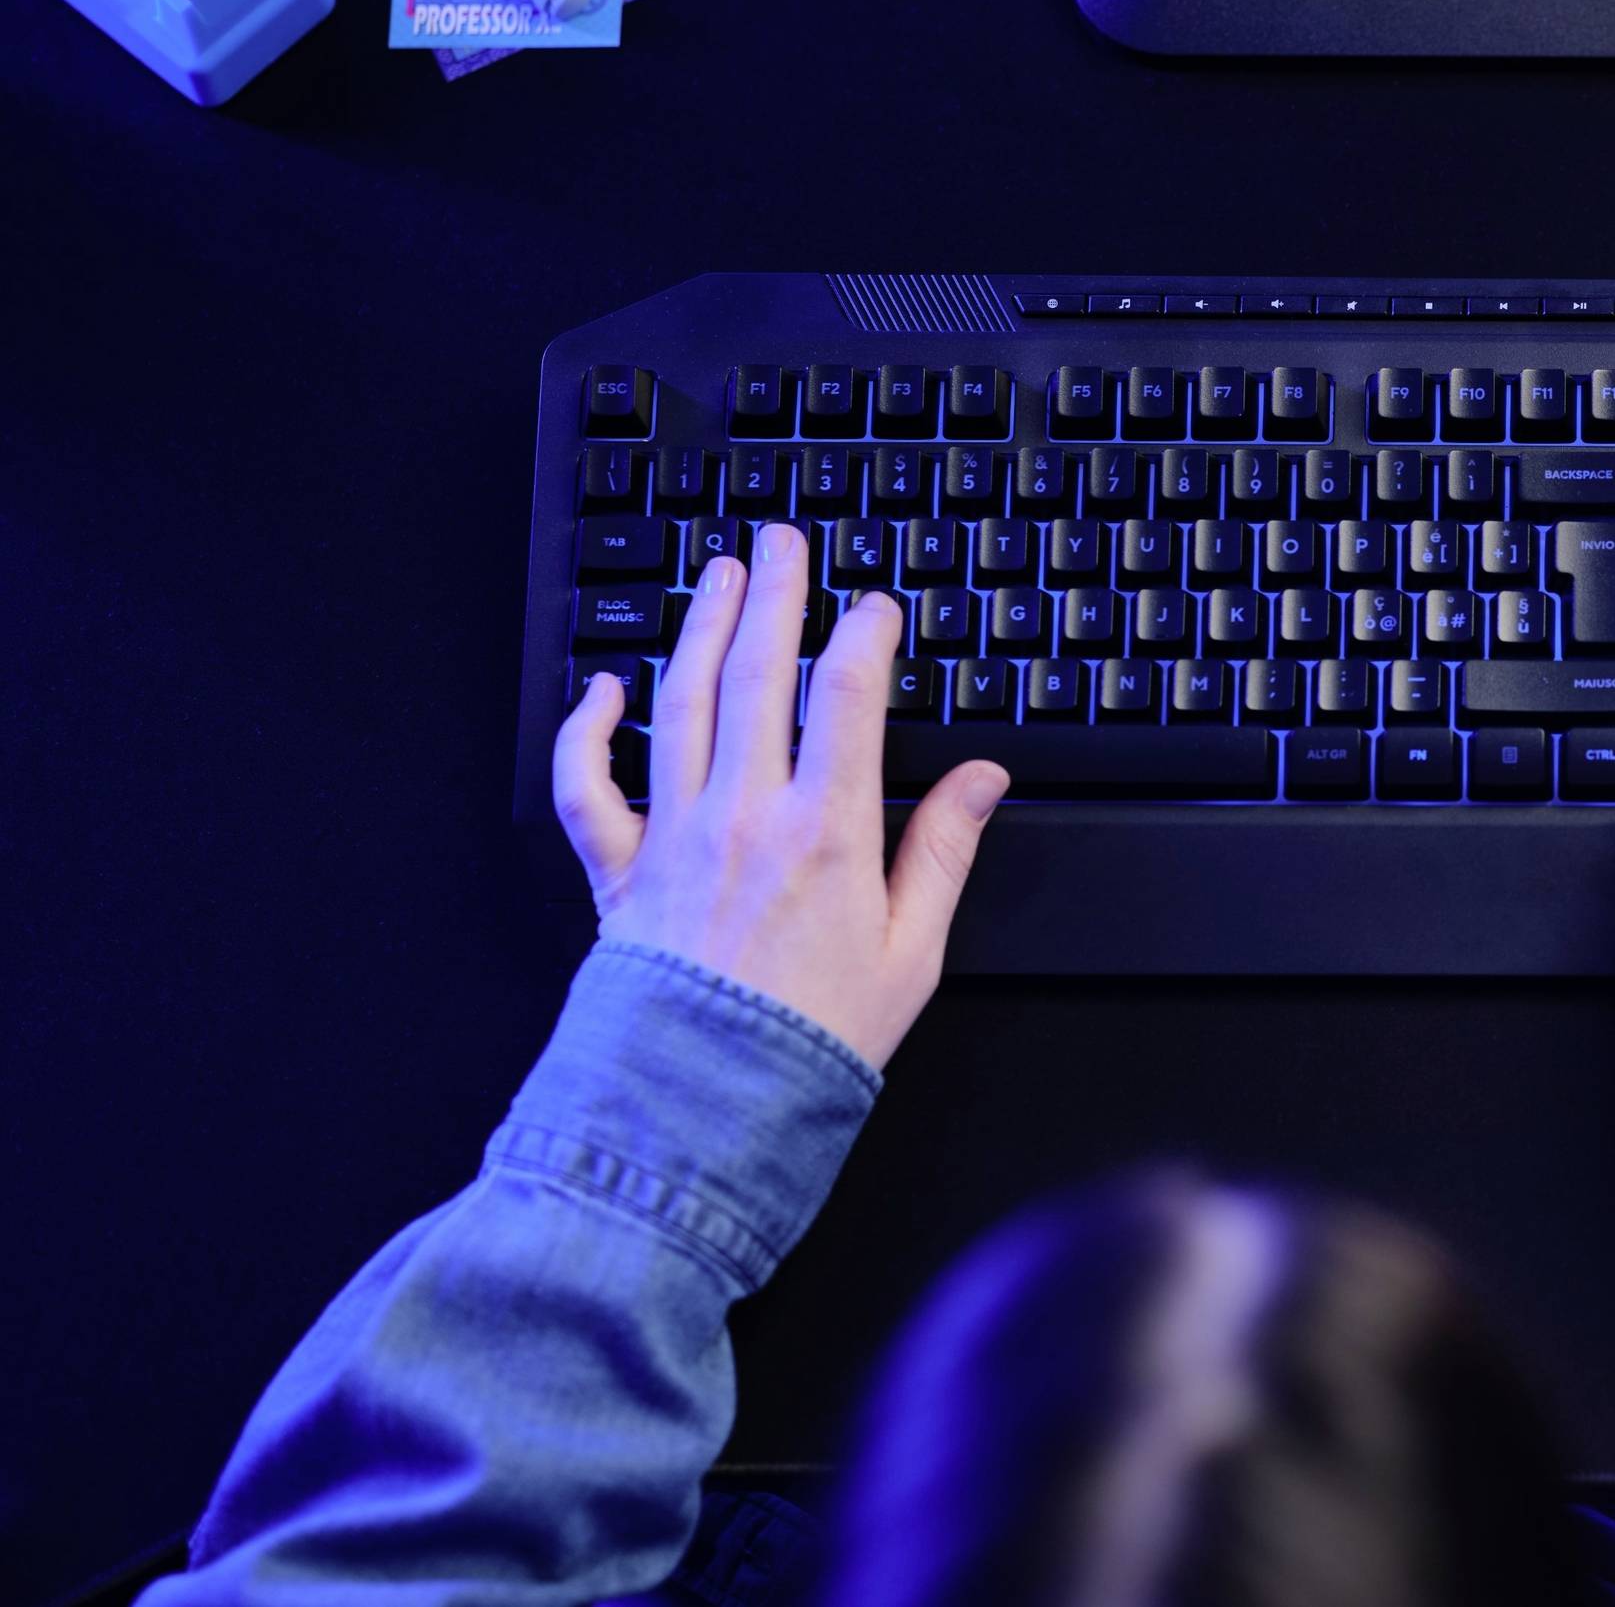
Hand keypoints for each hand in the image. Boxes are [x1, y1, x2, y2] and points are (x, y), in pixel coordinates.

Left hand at [550, 522, 1005, 1068]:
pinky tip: (606, 688)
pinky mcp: (618, 874)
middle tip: (783, 541)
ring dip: (700, 627)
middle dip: (776, 595)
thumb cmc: (812, 1047)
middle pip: (760, 674)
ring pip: (682, 702)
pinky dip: (588, 729)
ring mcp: (674, 837)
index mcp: (828, 833)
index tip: (875, 606)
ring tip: (718, 576)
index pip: (849, 698)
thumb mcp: (911, 956)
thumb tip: (983, 781)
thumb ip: (944, 853)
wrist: (703, 1114)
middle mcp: (745, 817)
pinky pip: (588, 785)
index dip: (865, 635)